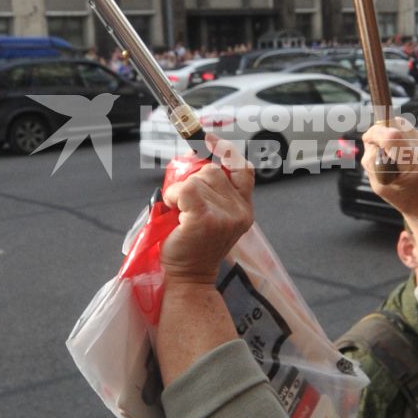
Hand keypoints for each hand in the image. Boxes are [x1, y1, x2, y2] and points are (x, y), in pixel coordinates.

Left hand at [159, 141, 254, 285]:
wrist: (189, 278)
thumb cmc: (193, 248)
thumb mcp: (211, 218)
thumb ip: (212, 193)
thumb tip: (194, 160)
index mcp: (243, 209)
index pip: (243, 170)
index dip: (226, 151)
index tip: (209, 138)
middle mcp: (240, 211)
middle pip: (213, 172)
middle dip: (192, 181)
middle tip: (183, 204)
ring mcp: (225, 215)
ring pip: (197, 180)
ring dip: (180, 192)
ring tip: (180, 213)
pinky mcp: (206, 219)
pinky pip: (186, 189)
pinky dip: (174, 196)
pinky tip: (174, 210)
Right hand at [362, 122, 417, 222]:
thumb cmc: (403, 197)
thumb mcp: (378, 185)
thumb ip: (371, 160)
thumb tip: (369, 139)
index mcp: (412, 163)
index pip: (391, 136)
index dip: (375, 134)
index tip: (368, 140)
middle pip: (394, 124)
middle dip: (382, 133)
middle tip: (382, 152)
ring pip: (401, 124)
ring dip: (392, 136)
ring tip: (397, 157)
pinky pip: (410, 130)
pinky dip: (403, 140)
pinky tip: (408, 157)